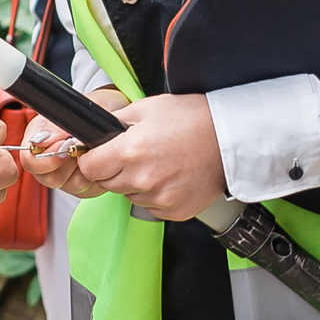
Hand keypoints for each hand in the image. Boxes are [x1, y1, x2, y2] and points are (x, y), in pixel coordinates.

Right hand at [20, 89, 127, 196]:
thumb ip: (53, 127)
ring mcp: (65, 176)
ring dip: (84, 168)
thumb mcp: (72, 111)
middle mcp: (47, 161)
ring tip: (91, 150)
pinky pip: (87, 190)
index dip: (46, 158)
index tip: (65, 144)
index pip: (29, 161)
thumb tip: (39, 141)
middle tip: (82, 146)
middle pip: (48, 178)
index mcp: (37, 140)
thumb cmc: (90, 109)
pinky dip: (96, 176)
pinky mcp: (83, 187)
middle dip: (69, 163)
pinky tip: (98, 160)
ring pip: (70, 185)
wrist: (113, 115)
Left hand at [64, 93, 226, 220]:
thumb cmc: (192, 118)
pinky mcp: (175, 211)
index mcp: (130, 151)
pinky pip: (151, 206)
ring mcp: (160, 198)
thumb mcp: (146, 108)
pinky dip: (154, 195)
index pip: (89, 168)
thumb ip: (115, 122)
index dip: (92, 158)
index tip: (99, 154)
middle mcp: (142, 179)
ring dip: (134, 183)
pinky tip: (170, 176)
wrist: (230, 138)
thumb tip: (94, 131)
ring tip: (157, 163)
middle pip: (106, 183)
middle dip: (113, 169)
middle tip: (134, 154)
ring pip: (128, 196)